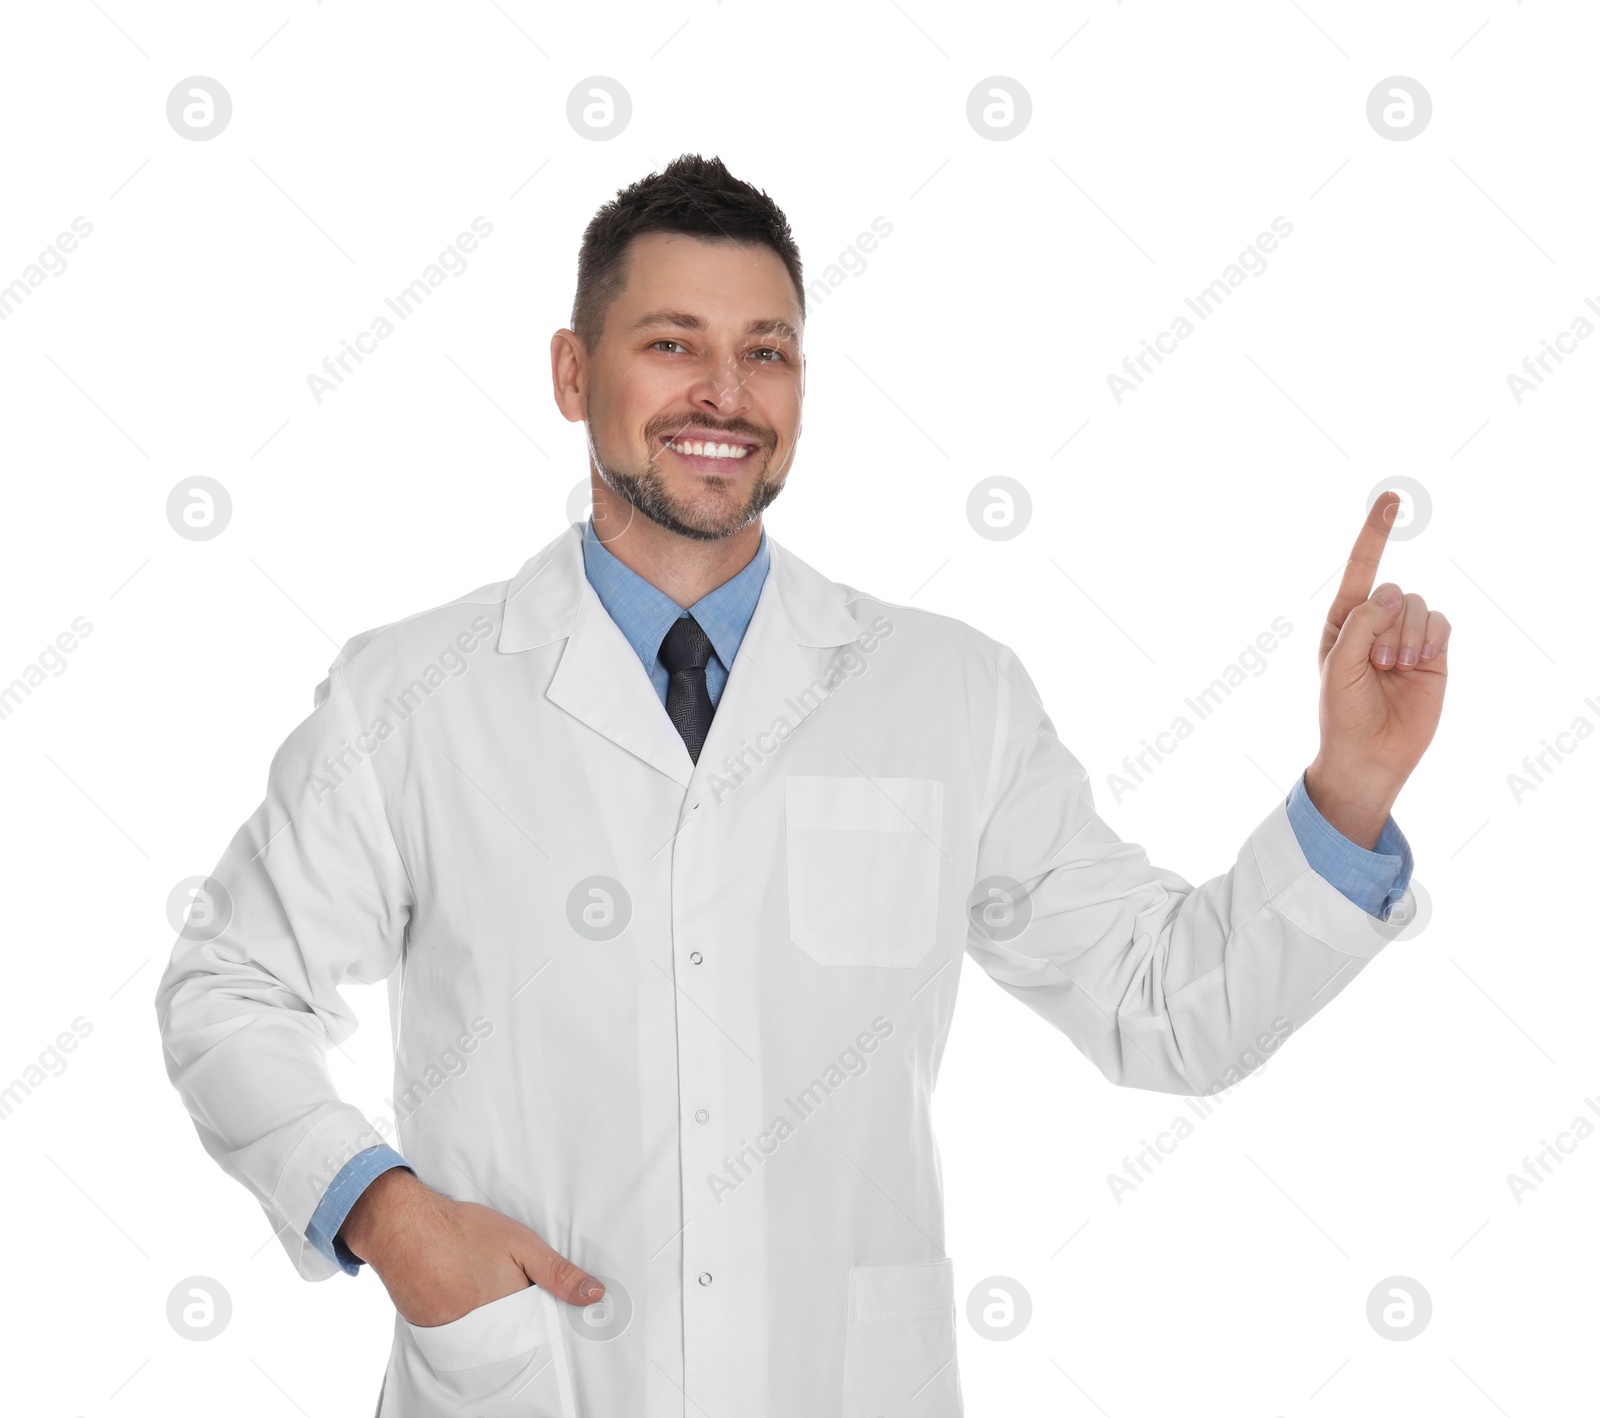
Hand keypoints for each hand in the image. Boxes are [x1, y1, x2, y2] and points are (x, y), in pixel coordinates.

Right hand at [338, 1168, 604, 1327]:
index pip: (534, 1329)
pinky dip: (459, 1317)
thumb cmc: (464, 1229)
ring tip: (476, 1282)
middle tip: (500, 1285)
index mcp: (507, 1308)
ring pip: (481, 1336)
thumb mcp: (521, 1243)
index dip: (539, 1315)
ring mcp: (450, 1333)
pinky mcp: (428, 1330)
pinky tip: (455, 1288)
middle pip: (508, 1335)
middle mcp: (479, 1329)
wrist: (403, 1225)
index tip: (540, 1303)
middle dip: (512, 1316)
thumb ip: (557, 1272)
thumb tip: (594, 1296)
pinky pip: (454, 1333)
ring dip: (485, 1318)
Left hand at [1305, 491, 1450, 848]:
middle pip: (1393, 591)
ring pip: (1418, 605)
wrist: (1369, 754)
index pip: (1360, 569)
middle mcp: (1375, 623)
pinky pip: (1441, 622)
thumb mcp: (1338, 664)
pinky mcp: (1433, 652)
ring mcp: (1405, 637)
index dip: (1374, 534)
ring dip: (1406, 636)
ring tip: (1392, 671)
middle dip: (1385, 626)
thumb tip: (1393, 594)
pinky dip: (1430, 637)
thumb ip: (1361, 623)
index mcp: (1343, 621)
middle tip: (1375, 666)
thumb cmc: (1341, 711)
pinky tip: (1418, 663)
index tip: (1390, 499)